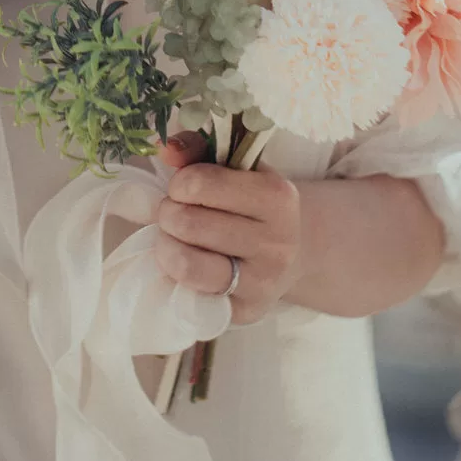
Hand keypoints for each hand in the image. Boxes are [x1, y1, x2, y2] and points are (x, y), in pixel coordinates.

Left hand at [154, 135, 301, 325]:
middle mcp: (277, 243)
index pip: (198, 184)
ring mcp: (263, 282)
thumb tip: (166, 149)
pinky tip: (188, 262)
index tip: (186, 188)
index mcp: (277, 197)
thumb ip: (198, 149)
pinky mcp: (246, 312)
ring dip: (167, 245)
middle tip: (176, 213)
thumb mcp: (235, 167)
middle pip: (187, 223)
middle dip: (169, 214)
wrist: (294, 249)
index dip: (180, 184)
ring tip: (176, 237)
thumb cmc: (253, 202)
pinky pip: (190, 294)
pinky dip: (178, 276)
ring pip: (186, 264)